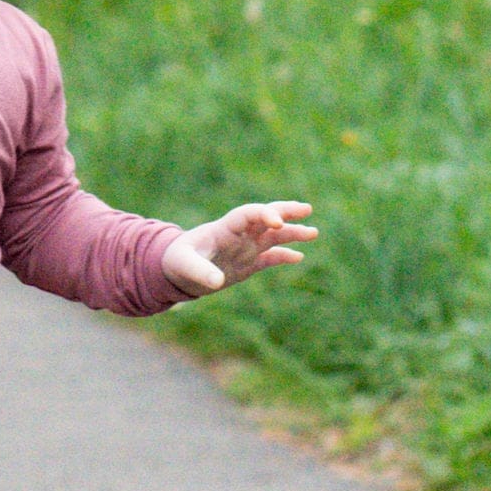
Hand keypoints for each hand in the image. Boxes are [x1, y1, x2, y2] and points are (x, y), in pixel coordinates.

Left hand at [162, 200, 315, 296]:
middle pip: (265, 217)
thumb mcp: (185, 266)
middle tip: (306, 209)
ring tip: (313, 233)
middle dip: (285, 211)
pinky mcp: (247, 263)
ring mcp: (245, 248)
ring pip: (273, 236)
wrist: (176, 272)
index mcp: (224, 228)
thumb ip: (200, 271)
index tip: (277, 222)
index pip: (248, 214)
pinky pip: (270, 257)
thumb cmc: (178, 262)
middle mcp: (239, 235)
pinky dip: (284, 256)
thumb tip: (216, 282)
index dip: (263, 214)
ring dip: (292, 233)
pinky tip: (299, 256)